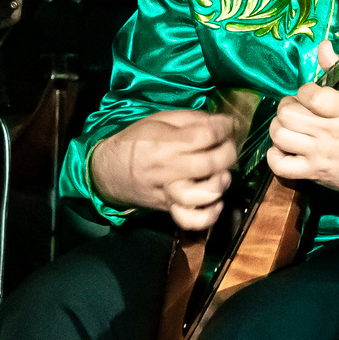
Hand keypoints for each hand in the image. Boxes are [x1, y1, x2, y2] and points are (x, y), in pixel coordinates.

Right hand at [89, 107, 240, 231]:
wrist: (109, 171)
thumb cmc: (135, 141)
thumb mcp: (159, 120)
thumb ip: (190, 119)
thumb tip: (219, 122)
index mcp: (166, 143)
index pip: (206, 135)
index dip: (224, 127)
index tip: (228, 123)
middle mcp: (169, 169)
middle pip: (212, 163)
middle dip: (229, 152)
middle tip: (228, 146)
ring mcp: (170, 192)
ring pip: (205, 194)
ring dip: (221, 181)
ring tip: (221, 172)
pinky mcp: (169, 208)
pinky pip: (192, 220)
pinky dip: (210, 214)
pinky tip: (215, 200)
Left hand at [264, 44, 338, 199]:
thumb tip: (323, 46)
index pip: (310, 96)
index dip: (304, 91)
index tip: (310, 94)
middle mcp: (330, 133)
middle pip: (287, 115)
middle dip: (286, 107)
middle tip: (297, 109)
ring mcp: (319, 155)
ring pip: (280, 136)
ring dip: (279, 128)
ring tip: (291, 127)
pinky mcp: (312, 173)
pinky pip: (280, 165)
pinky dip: (276, 155)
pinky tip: (286, 148)